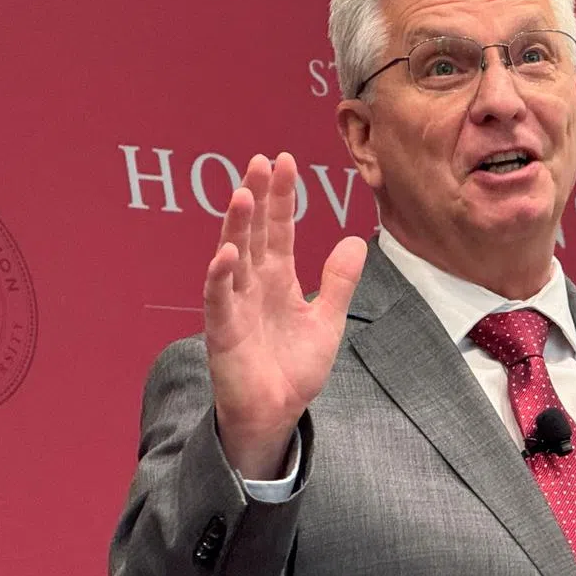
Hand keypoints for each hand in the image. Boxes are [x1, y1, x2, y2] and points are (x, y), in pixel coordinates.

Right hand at [203, 153, 366, 478]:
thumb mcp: (327, 320)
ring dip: (236, 227)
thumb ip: (339, 282)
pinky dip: (220, 277)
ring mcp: (236, 306)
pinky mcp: (223, 332)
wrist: (277, 413)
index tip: (285, 161)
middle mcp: (254, 285)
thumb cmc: (294, 367)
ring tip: (244, 194)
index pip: (280, 229)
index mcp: (279, 279)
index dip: (282, 197)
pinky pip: (218, 300)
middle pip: (254, 233)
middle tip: (260, 161)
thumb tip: (356, 240)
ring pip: (232, 258)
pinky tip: (225, 254)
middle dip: (258, 197)